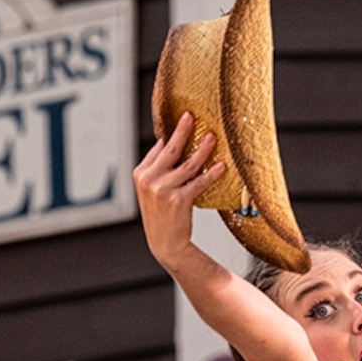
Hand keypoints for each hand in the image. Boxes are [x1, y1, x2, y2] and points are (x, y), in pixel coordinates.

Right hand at [132, 113, 223, 270]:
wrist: (165, 244)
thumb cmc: (163, 215)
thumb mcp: (152, 190)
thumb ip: (160, 169)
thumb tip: (174, 144)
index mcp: (141, 174)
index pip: (159, 148)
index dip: (172, 133)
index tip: (184, 120)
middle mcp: (149, 180)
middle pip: (171, 149)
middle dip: (183, 130)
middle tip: (191, 116)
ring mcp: (162, 190)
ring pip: (187, 164)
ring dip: (203, 150)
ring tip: (213, 138)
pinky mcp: (178, 200)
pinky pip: (198, 182)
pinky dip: (211, 173)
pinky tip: (221, 166)